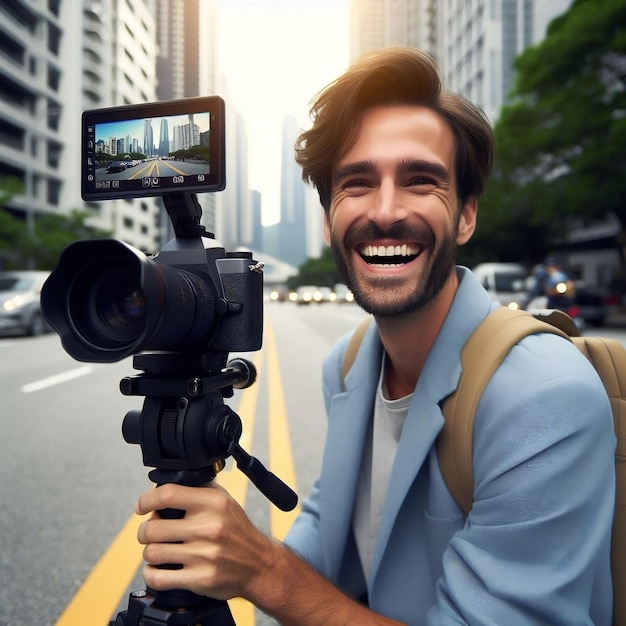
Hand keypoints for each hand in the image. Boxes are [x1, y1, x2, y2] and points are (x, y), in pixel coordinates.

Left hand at [135, 482, 272, 599]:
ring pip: (152, 553)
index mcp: (214, 503)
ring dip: (150, 553)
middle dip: (145, 532)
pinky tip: (158, 569)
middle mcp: (209, 527)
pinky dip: (151, 574)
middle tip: (150, 533)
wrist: (259, 564)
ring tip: (159, 551)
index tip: (141, 507)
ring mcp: (204, 555)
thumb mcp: (225, 501)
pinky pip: (158, 577)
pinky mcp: (200, 579)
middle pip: (153, 528)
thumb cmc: (238, 532)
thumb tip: (165, 487)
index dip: (146, 500)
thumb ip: (198, 490)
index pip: (168, 494)